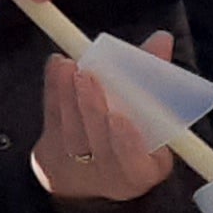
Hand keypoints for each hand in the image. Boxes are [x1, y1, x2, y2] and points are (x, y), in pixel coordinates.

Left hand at [32, 33, 179, 204]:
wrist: (92, 167)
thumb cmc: (129, 133)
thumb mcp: (150, 112)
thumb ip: (153, 77)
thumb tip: (162, 38)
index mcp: (144, 169)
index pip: (135, 163)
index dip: (126, 142)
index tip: (118, 117)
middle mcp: (111, 174)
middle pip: (97, 144)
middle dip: (91, 108)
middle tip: (87, 76)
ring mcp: (78, 168)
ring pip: (70, 133)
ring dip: (67, 96)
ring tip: (68, 67)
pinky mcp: (50, 155)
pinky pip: (52, 122)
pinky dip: (53, 93)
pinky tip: (57, 68)